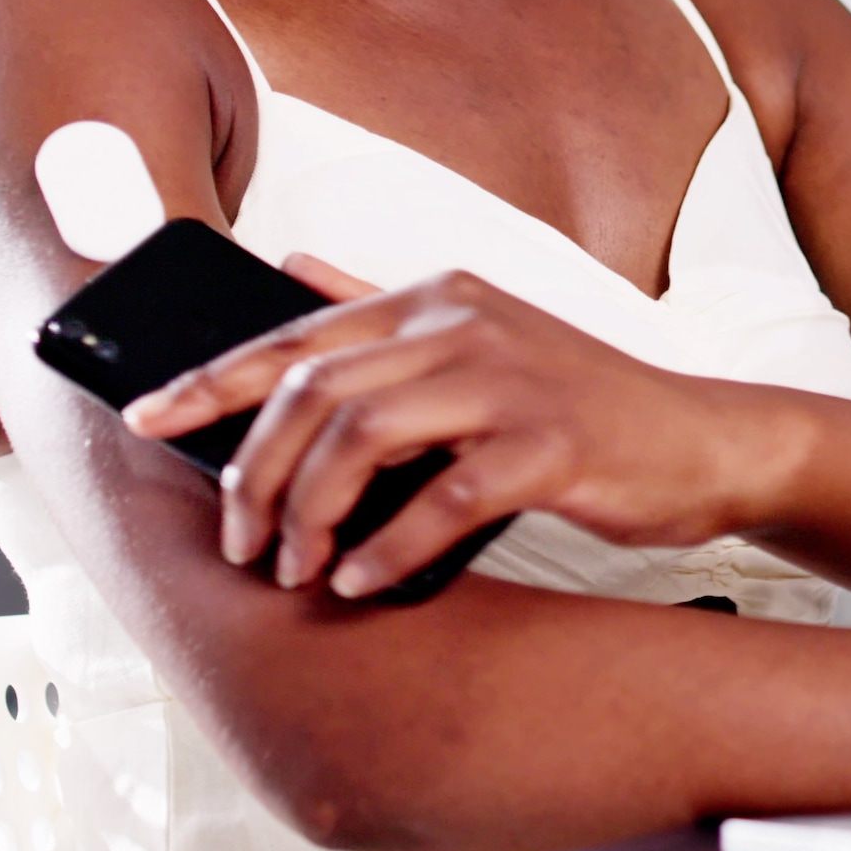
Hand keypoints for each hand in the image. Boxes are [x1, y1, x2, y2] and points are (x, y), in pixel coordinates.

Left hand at [122, 257, 806, 597]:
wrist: (708, 443)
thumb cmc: (585, 406)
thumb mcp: (481, 338)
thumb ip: (382, 306)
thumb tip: (289, 268)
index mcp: (435, 297)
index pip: (294, 333)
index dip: (208, 380)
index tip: (142, 418)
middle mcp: (464, 324)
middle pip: (315, 393)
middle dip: (256, 474)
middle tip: (239, 540)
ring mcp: (509, 381)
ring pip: (363, 439)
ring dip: (310, 516)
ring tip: (295, 569)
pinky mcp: (551, 445)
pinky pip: (443, 500)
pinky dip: (389, 549)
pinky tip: (363, 582)